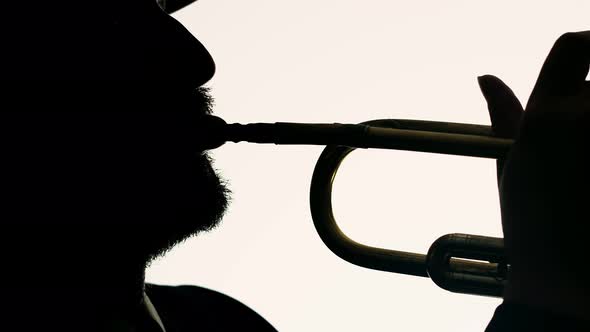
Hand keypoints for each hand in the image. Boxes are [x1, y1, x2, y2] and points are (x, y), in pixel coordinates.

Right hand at [478, 31, 589, 318]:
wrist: (567, 277)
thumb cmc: (531, 221)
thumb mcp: (510, 160)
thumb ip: (503, 112)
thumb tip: (485, 76)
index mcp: (544, 114)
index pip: (575, 45)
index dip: (589, 42)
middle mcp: (584, 117)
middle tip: (587, 129)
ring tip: (588, 157)